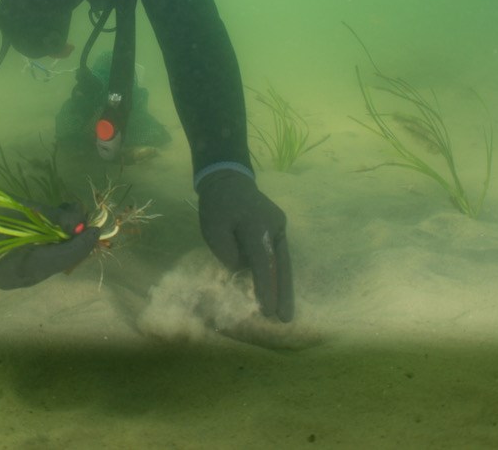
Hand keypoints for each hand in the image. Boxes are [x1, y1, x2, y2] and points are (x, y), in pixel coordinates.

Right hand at [0, 201, 100, 289]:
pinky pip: (45, 256)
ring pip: (54, 260)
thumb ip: (53, 218)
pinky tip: (60, 220)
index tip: (96, 231)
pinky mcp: (20, 266)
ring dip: (67, 239)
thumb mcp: (25, 210)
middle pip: (57, 263)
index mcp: (12, 270)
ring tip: (71, 214)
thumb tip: (80, 223)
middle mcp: (17, 279)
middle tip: (88, 222)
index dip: (79, 246)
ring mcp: (18, 274)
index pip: (56, 261)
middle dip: (75, 242)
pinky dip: (55, 240)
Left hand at [197, 170, 293, 321]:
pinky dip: (278, 272)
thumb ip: (227, 252)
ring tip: (285, 311)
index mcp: (256, 226)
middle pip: (281, 265)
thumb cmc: (217, 205)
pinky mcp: (279, 227)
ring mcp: (280, 226)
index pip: (262, 263)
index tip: (268, 311)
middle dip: (283, 293)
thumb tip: (243, 269)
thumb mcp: (213, 228)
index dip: (265, 288)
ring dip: (283, 286)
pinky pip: (279, 253)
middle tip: (285, 319)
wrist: (228, 179)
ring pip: (283, 261)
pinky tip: (277, 290)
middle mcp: (274, 227)